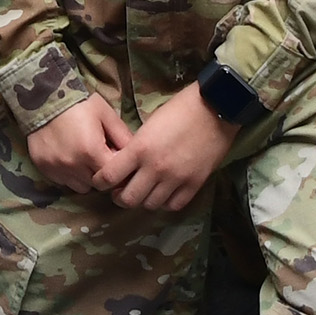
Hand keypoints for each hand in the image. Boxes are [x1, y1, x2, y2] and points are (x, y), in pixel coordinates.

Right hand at [21, 94, 128, 197]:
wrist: (41, 96)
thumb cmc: (78, 103)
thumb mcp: (105, 113)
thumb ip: (123, 136)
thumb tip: (137, 155)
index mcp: (91, 151)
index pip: (114, 176)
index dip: (119, 169)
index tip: (118, 159)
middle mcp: (74, 165)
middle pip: (98, 184)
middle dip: (104, 174)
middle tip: (102, 157)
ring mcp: (57, 169)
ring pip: (82, 187)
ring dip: (88, 177)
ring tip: (86, 159)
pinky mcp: (44, 169)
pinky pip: (65, 182)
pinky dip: (71, 175)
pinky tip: (71, 158)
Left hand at [92, 83, 232, 213]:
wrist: (215, 108)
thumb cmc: (179, 109)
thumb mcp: (149, 124)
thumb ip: (137, 147)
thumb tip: (126, 164)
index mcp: (139, 148)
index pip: (108, 176)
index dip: (100, 182)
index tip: (101, 181)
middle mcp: (155, 168)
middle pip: (128, 199)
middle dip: (120, 197)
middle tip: (121, 190)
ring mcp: (176, 179)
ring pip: (150, 205)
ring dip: (143, 200)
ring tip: (144, 191)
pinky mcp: (194, 184)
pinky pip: (173, 206)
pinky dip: (165, 202)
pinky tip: (164, 192)